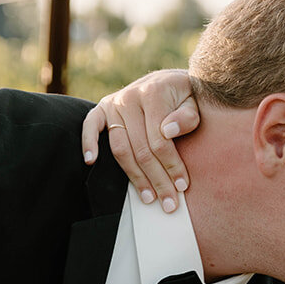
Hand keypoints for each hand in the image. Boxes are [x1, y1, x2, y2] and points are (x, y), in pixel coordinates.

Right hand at [80, 70, 199, 211]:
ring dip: (134, 177)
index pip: (160, 140)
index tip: (182, 186)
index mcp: (154, 93)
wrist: (169, 80)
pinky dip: (88, 143)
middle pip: (141, 149)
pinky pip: (90, 126)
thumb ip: (187, 116)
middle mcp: (130, 97)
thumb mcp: (195, 101)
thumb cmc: (185, 96)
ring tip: (148, 197)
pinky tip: (91, 162)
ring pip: (120, 148)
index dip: (172, 166)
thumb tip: (168, 131)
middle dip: (157, 179)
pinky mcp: (102, 107)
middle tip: (169, 202)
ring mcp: (114, 103)